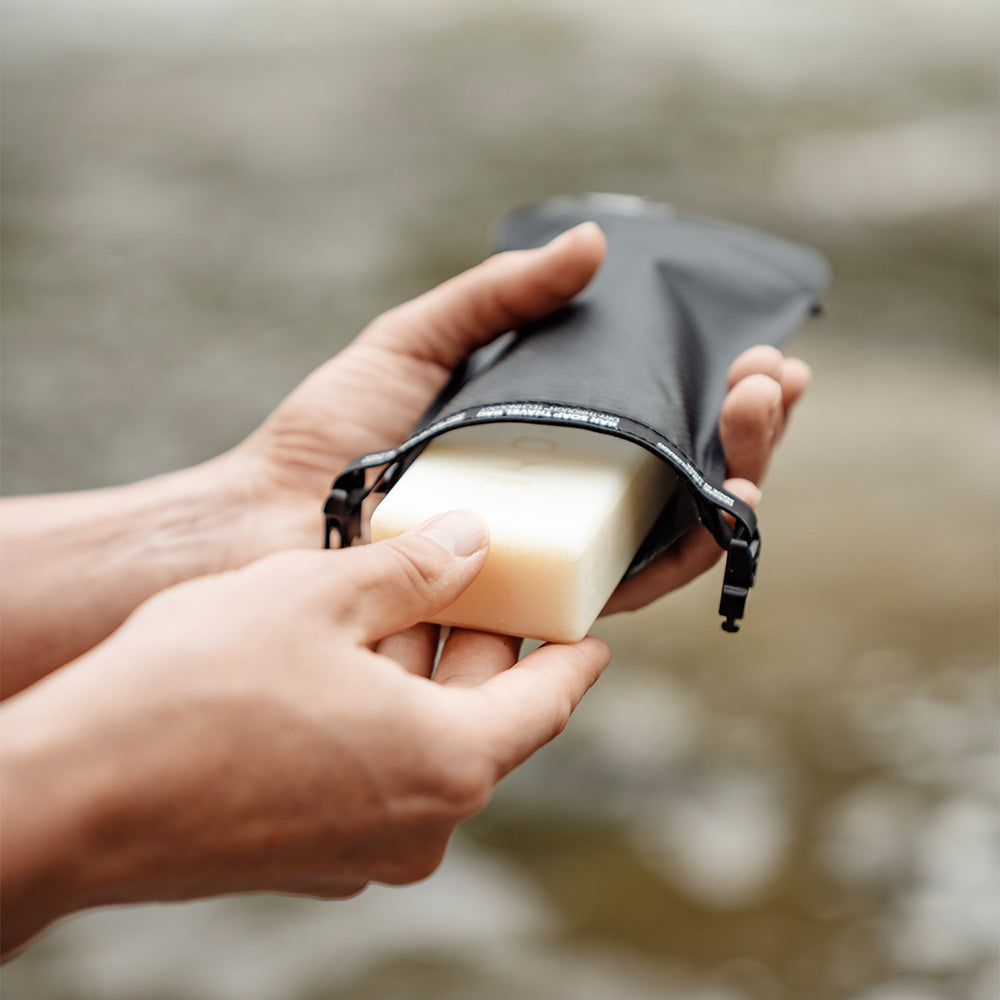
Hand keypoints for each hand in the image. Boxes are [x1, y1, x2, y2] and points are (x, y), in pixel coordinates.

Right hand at [0, 510, 608, 952]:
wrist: (71, 797)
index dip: (573, 652)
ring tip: (397, 603)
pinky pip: (373, 769)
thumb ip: (413, 569)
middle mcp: (420, 821)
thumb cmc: (195, 691)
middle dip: (479, 643)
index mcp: (450, 760)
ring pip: (422, 738)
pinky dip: (376, 713)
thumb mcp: (318, 595)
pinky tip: (340, 660)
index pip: (549, 698)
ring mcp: (362, 846)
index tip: (592, 629)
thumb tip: (472, 545)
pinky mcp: (309, 851)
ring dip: (418, 673)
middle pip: (481, 713)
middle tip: (478, 579)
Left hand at [235, 223, 808, 611]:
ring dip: (742, 475)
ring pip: (680, 529)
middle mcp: (566, 503)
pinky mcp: (543, 603)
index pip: (656, 417)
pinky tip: (729, 499)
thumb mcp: (416, 342)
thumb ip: (498, 298)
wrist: (269, 520)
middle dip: (747, 427)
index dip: (716, 389)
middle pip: (684, 472)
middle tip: (771, 377)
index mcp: (547, 441)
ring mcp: (559, 556)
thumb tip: (595, 244)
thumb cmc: (331, 437)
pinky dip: (692, 549)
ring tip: (759, 411)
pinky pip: (637, 583)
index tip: (757, 349)